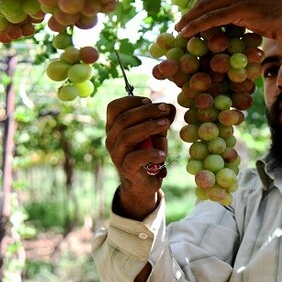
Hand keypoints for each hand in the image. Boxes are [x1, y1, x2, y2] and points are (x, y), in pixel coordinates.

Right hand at [105, 96, 175, 218]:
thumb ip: (162, 118)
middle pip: (123, 119)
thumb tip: (170, 107)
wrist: (145, 182)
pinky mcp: (126, 169)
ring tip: (166, 125)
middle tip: (164, 110)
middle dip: (146, 111)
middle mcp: (112, 139)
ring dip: (149, 127)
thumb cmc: (149, 152)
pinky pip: (135, 158)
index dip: (131, 101)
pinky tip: (162, 154)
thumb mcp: (157, 132)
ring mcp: (117, 155)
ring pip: (126, 136)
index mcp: (115, 127)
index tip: (149, 100)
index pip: (113, 107)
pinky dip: (151, 153)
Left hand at [175, 0, 281, 54]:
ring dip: (190, 19)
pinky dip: (197, 25)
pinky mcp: (239, 7)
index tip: (191, 16)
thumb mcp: (255, 2)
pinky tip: (187, 32)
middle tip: (180, 23)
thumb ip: (238, 3)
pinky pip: (212, 18)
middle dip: (191, 12)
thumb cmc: (280, 14)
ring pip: (206, 7)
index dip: (199, 5)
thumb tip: (223, 15)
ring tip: (180, 29)